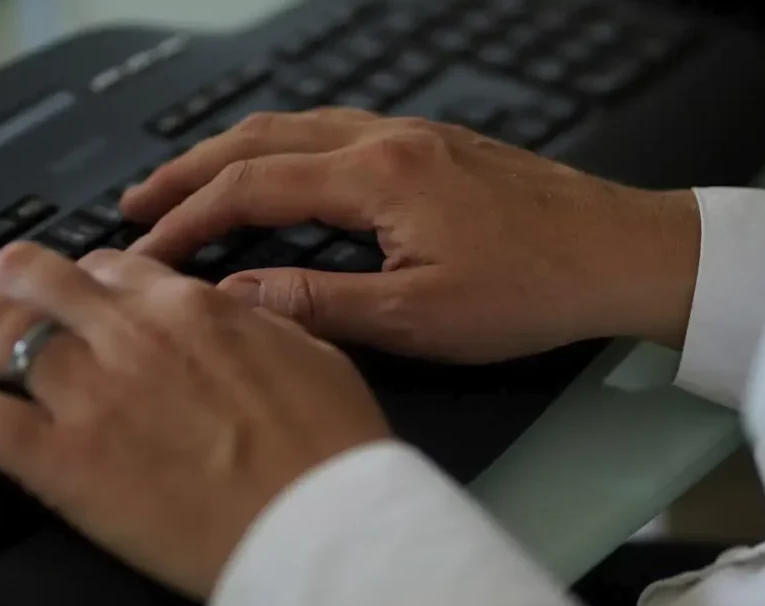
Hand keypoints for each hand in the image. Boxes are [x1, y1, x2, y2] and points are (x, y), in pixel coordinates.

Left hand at [0, 242, 388, 597]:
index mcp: (192, 308)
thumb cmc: (331, 454)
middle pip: (31, 276)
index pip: (108, 264)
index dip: (77, 279)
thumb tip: (237, 311)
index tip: (68, 299)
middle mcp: (131, 334)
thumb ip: (258, 324)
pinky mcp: (63, 460)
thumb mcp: (314, 355)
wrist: (323, 525)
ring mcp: (92, 393)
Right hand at [122, 108, 701, 362]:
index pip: (251, 190)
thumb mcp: (420, 318)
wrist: (626, 253)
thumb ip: (320, 305)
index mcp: (378, 176)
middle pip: (262, 140)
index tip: (144, 252)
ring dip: (235, 154)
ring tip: (191, 185)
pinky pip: (336, 131)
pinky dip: (285, 150)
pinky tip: (282, 174)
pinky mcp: (436, 146)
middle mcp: (389, 139)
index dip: (187, 222)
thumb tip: (237, 300)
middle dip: (191, 171)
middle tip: (138, 202)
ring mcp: (414, 135)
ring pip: (298, 127)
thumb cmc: (536, 289)